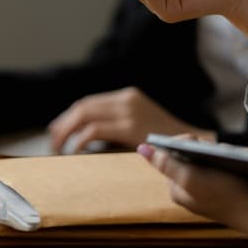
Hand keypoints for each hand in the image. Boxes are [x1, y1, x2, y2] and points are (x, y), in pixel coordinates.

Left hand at [48, 87, 214, 152]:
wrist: (194, 145)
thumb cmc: (165, 141)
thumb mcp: (139, 126)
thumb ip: (116, 125)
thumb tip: (85, 136)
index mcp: (128, 96)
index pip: (89, 102)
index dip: (68, 116)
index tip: (57, 130)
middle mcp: (127, 99)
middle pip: (83, 106)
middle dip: (63, 123)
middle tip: (53, 141)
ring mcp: (129, 111)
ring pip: (84, 115)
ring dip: (66, 132)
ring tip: (58, 148)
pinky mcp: (130, 127)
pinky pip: (94, 131)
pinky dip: (80, 140)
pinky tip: (76, 151)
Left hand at [138, 140, 247, 247]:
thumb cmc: (228, 195)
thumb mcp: (193, 178)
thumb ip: (167, 164)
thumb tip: (141, 148)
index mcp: (176, 189)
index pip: (171, 155)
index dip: (185, 144)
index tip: (200, 144)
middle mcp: (189, 192)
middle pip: (189, 157)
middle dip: (203, 150)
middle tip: (218, 155)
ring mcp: (207, 192)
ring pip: (206, 161)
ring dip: (217, 155)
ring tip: (229, 162)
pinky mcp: (224, 191)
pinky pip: (221, 170)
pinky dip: (227, 163)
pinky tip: (238, 168)